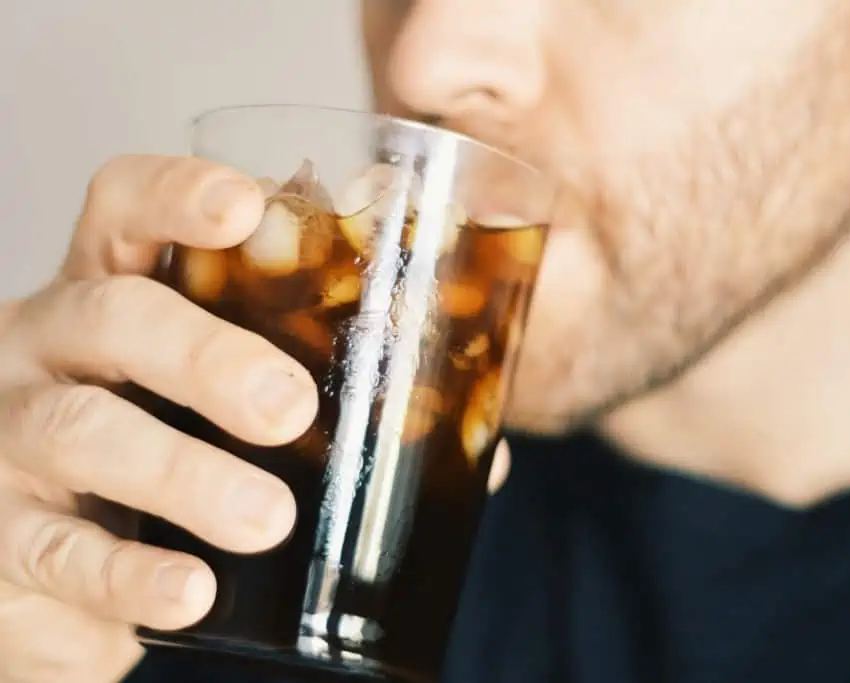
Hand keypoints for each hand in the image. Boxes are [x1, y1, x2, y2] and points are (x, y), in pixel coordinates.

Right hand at [0, 155, 319, 682]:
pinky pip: (58, 556)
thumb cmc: (158, 462)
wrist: (45, 570)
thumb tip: (480, 458)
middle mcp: (48, 352)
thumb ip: (333, 412)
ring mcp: (11, 445)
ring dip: (181, 475)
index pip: (122, 212)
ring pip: (80, 433)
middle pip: (111, 315)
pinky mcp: (3, 546)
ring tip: (264, 517)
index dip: (175, 194)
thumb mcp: (212, 410)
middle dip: (205, 354)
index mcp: (112, 297)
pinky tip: (189, 593)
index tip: (247, 206)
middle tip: (289, 408)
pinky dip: (128, 577)